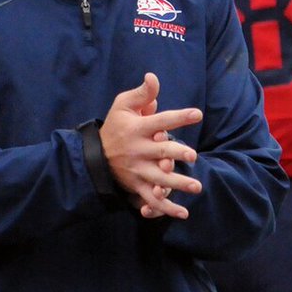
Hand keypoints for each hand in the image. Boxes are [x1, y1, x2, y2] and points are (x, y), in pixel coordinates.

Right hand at [99, 72, 202, 219]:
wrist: (94, 156)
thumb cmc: (115, 127)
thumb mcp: (122, 105)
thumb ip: (141, 94)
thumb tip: (153, 77)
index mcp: (138, 129)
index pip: (161, 121)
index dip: (179, 117)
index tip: (197, 114)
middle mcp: (139, 150)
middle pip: (161, 152)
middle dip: (176, 154)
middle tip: (192, 156)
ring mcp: (138, 170)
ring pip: (159, 178)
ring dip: (178, 183)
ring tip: (196, 186)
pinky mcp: (136, 186)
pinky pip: (152, 199)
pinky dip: (166, 208)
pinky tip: (183, 213)